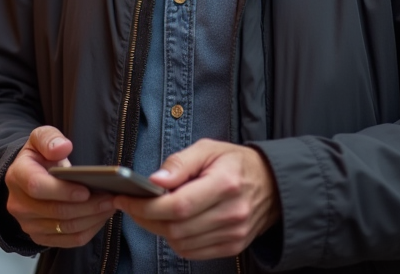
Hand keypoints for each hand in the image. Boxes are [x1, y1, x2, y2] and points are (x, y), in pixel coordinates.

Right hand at [4, 126, 115, 247]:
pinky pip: (68, 241)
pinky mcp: (39, 237)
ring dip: (91, 219)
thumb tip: (63, 147)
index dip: (63, 191)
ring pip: (65, 228)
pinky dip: (88, 231)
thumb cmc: (38, 157)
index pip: (37, 187)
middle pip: (56, 211)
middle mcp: (18, 204)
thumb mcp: (40, 139)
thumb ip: (50, 139)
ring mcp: (28, 224)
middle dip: (87, 206)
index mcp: (17, 176)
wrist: (28, 177)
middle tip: (110, 198)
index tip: (86, 190)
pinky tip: (100, 218)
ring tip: (109, 206)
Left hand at [114, 140, 279, 259]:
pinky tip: (171, 224)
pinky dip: (175, 240)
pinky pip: (193, 252)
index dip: (146, 206)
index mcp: (225, 183)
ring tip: (149, 212)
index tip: (126, 198)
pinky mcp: (233, 246)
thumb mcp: (208, 149)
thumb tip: (154, 180)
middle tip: (131, 205)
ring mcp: (234, 233)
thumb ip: (180, 163)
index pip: (177, 205)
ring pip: (181, 242)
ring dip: (158, 229)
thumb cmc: (236, 163)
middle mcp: (232, 213)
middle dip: (145, 218)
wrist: (273, 185)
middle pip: (176, 227)